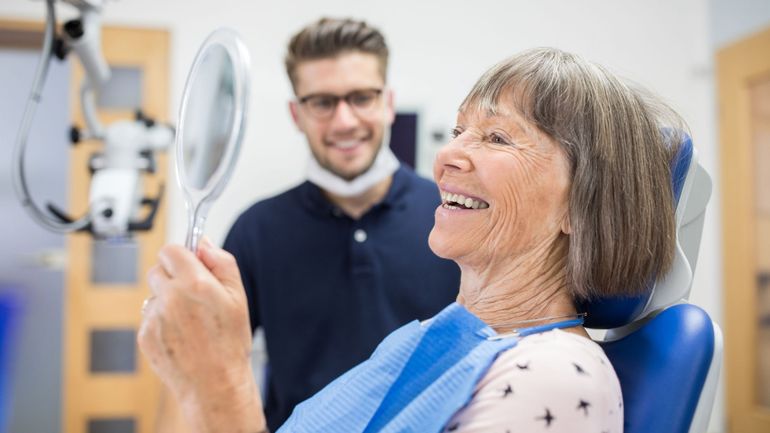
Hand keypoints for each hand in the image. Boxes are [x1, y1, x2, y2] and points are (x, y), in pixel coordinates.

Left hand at [138, 239, 264, 431]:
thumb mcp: (238, 297)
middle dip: (172, 276)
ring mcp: (154, 317)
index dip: (181, 256)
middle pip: (157, 269)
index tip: (189, 265)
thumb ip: (222, 263)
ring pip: (153, 294)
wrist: (215, 385)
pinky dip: (161, 322)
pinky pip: (149, 317)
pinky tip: (181, 336)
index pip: (171, 250)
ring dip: (166, 300)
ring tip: (189, 321)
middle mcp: (171, 297)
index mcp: (195, 283)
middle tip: (192, 295)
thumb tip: (204, 244)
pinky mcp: (144, 336)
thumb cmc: (230, 344)